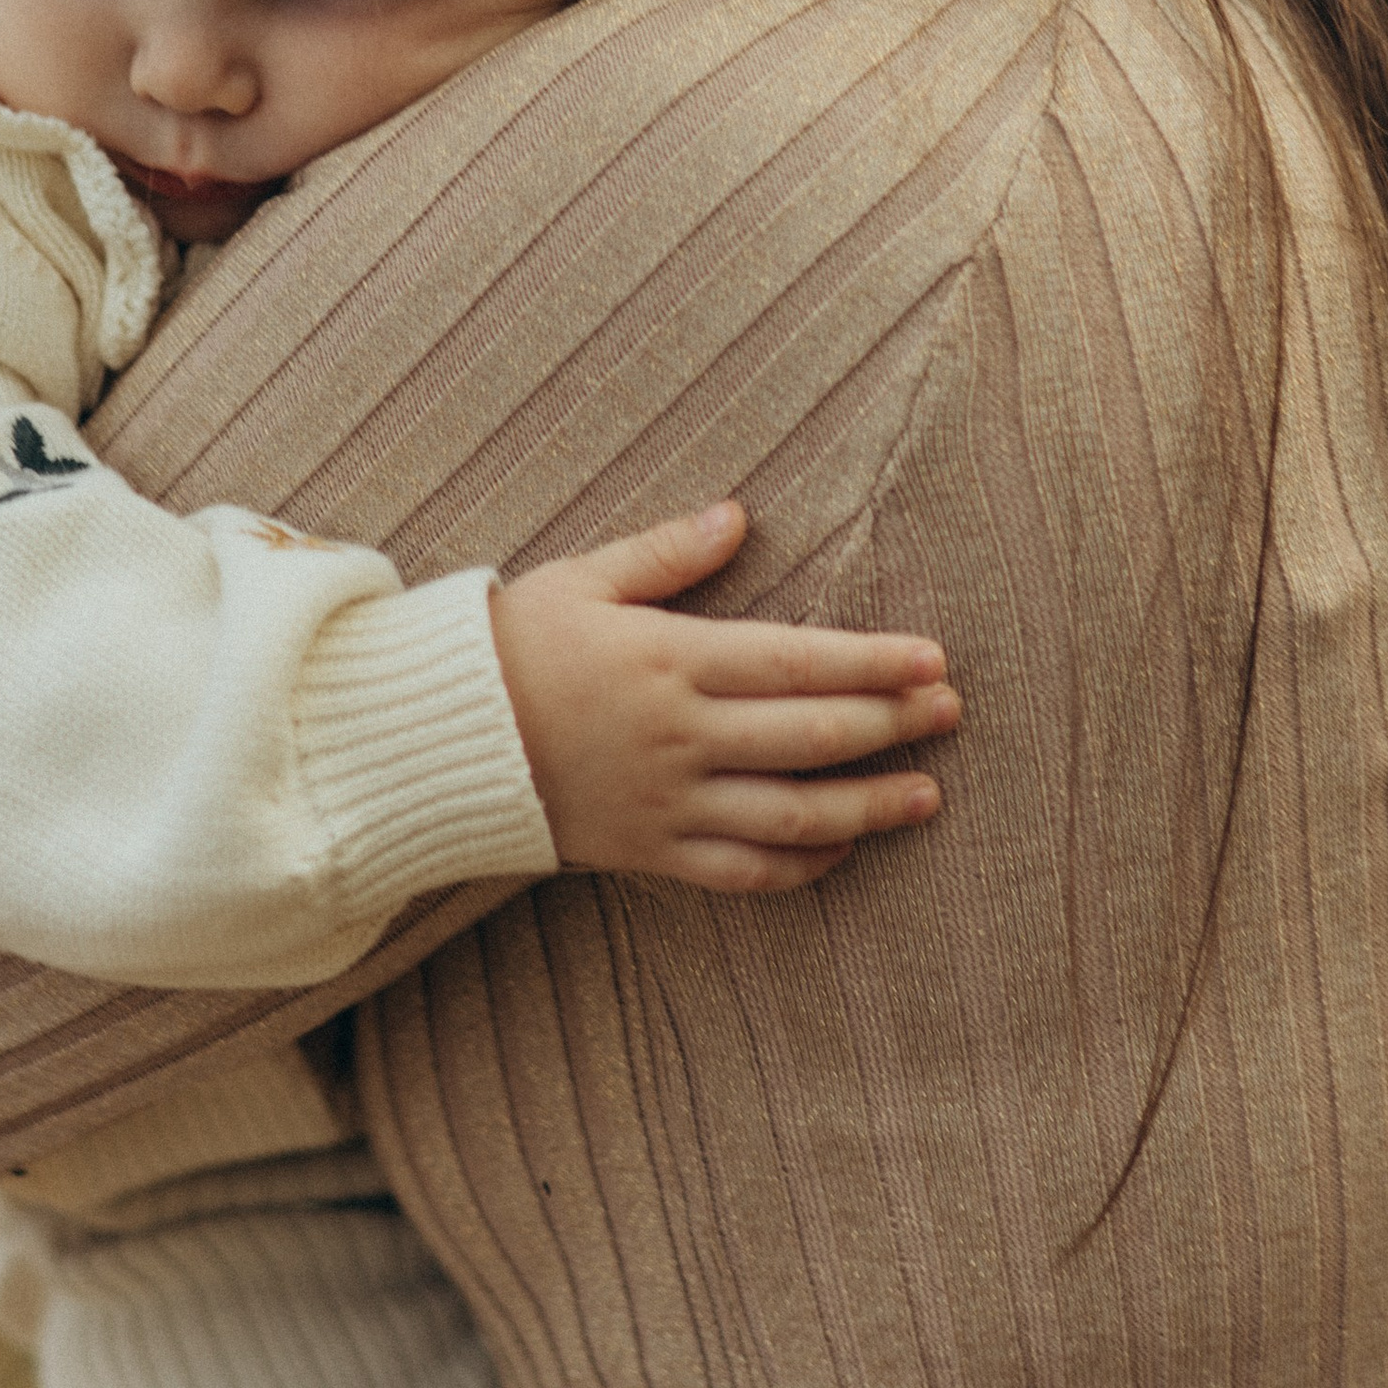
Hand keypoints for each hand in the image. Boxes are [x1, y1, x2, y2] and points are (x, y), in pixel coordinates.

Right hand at [491, 500, 957, 891]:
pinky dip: (798, 866)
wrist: (435, 741)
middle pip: (809, 736)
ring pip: (790, 814)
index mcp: (668, 660)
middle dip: (891, 724)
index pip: (796, 661)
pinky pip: (740, 872)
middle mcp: (678, 737)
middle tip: (951, 712)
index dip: (872, 662)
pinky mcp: (649, 851)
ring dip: (868, 806)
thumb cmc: (512, 645)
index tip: (933, 659)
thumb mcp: (583, 580)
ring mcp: (667, 802)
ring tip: (926, 794)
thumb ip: (667, 554)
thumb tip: (738, 516)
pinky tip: (841, 848)